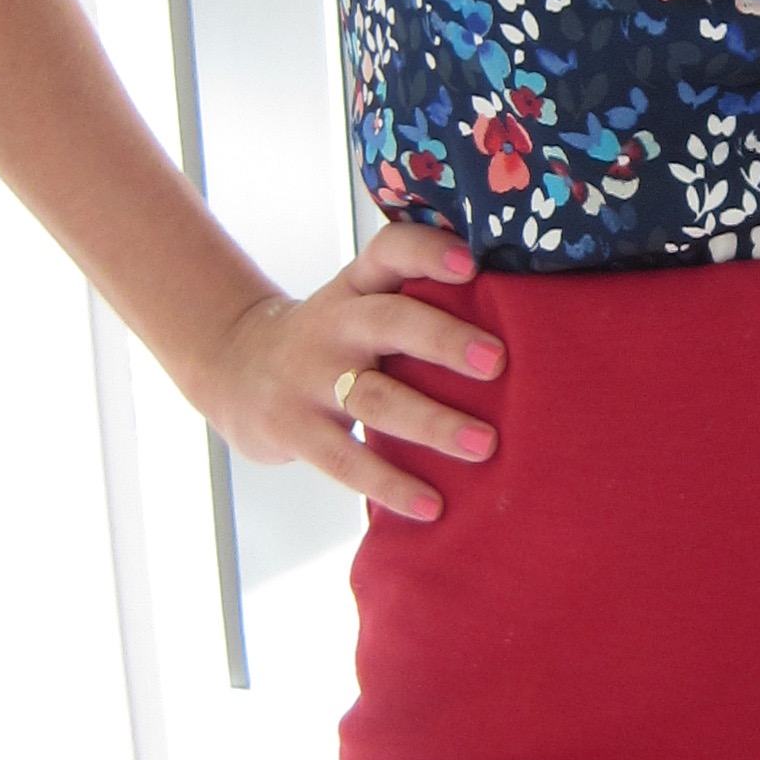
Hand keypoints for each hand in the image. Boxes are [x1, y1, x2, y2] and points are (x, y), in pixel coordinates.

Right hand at [188, 215, 503, 524]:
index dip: (428, 252)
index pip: (390, 252)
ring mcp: (309, 377)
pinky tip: (432, 507)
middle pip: (389, 322)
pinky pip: (346, 461)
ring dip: (431, 422)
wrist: (233, 368)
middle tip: (499, 362)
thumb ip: (417, 303)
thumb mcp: (358, 302)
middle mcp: (334, 323)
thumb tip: (526, 322)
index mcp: (357, 286)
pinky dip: (390, 485)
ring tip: (485, 445)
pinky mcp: (293, 429)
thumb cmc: (331, 338)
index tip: (472, 264)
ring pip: (375, 397)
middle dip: (443, 340)